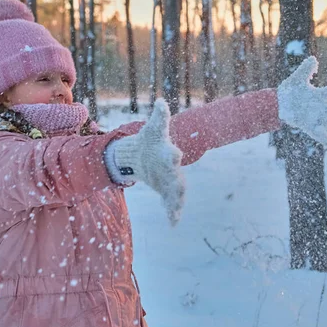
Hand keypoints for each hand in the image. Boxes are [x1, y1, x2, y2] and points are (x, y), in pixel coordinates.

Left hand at [106, 99, 184, 225]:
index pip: (172, 155)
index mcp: (168, 153)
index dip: (173, 155)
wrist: (145, 154)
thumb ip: (159, 117)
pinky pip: (170, 204)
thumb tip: (160, 102)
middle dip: (178, 184)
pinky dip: (173, 214)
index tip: (176, 154)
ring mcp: (170, 181)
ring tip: (177, 213)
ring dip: (177, 203)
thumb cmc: (150, 140)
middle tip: (181, 191)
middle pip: (177, 177)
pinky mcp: (165, 191)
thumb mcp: (152, 129)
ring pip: (176, 193)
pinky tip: (173, 224)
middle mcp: (172, 169)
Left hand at [277, 56, 326, 146]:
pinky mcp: (310, 127)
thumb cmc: (289, 91)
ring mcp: (318, 118)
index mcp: (321, 95)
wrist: (278, 105)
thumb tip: (313, 59)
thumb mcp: (296, 80)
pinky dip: (326, 140)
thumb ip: (304, 70)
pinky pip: (321, 136)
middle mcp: (323, 107)